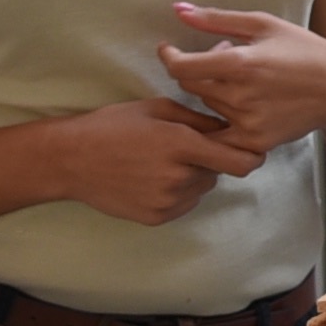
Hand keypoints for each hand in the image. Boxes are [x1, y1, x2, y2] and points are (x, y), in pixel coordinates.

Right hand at [56, 96, 262, 223]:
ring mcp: (167, 201)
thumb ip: (199, 118)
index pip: (240, 162)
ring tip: (161, 162)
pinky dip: (178, 193)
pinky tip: (151, 178)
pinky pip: (184, 204)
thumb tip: (232, 127)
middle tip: (182, 148)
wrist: (71, 160)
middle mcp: (178, 177)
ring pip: (201, 189)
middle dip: (210, 160)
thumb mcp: (157, 108)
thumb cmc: (113, 126)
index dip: (253, 157)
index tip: (253, 152)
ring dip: (193, 176)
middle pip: (218, 172)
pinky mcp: (157, 217)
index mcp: (181, 144)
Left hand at [160, 1, 325, 152]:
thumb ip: (215, 19)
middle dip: (201, 69)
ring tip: (246, 78)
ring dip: (217, 90)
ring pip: (208, 106)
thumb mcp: (263, 24)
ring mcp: (248, 122)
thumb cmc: (304, 49)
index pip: (181, 68)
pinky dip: (221, 119)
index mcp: (241, 63)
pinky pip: (220, 132)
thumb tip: (176, 9)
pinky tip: (240, 104)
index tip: (169, 50)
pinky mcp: (256, 141)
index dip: (169, 57)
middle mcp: (241, 96)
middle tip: (227, 59)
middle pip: (192, 86)